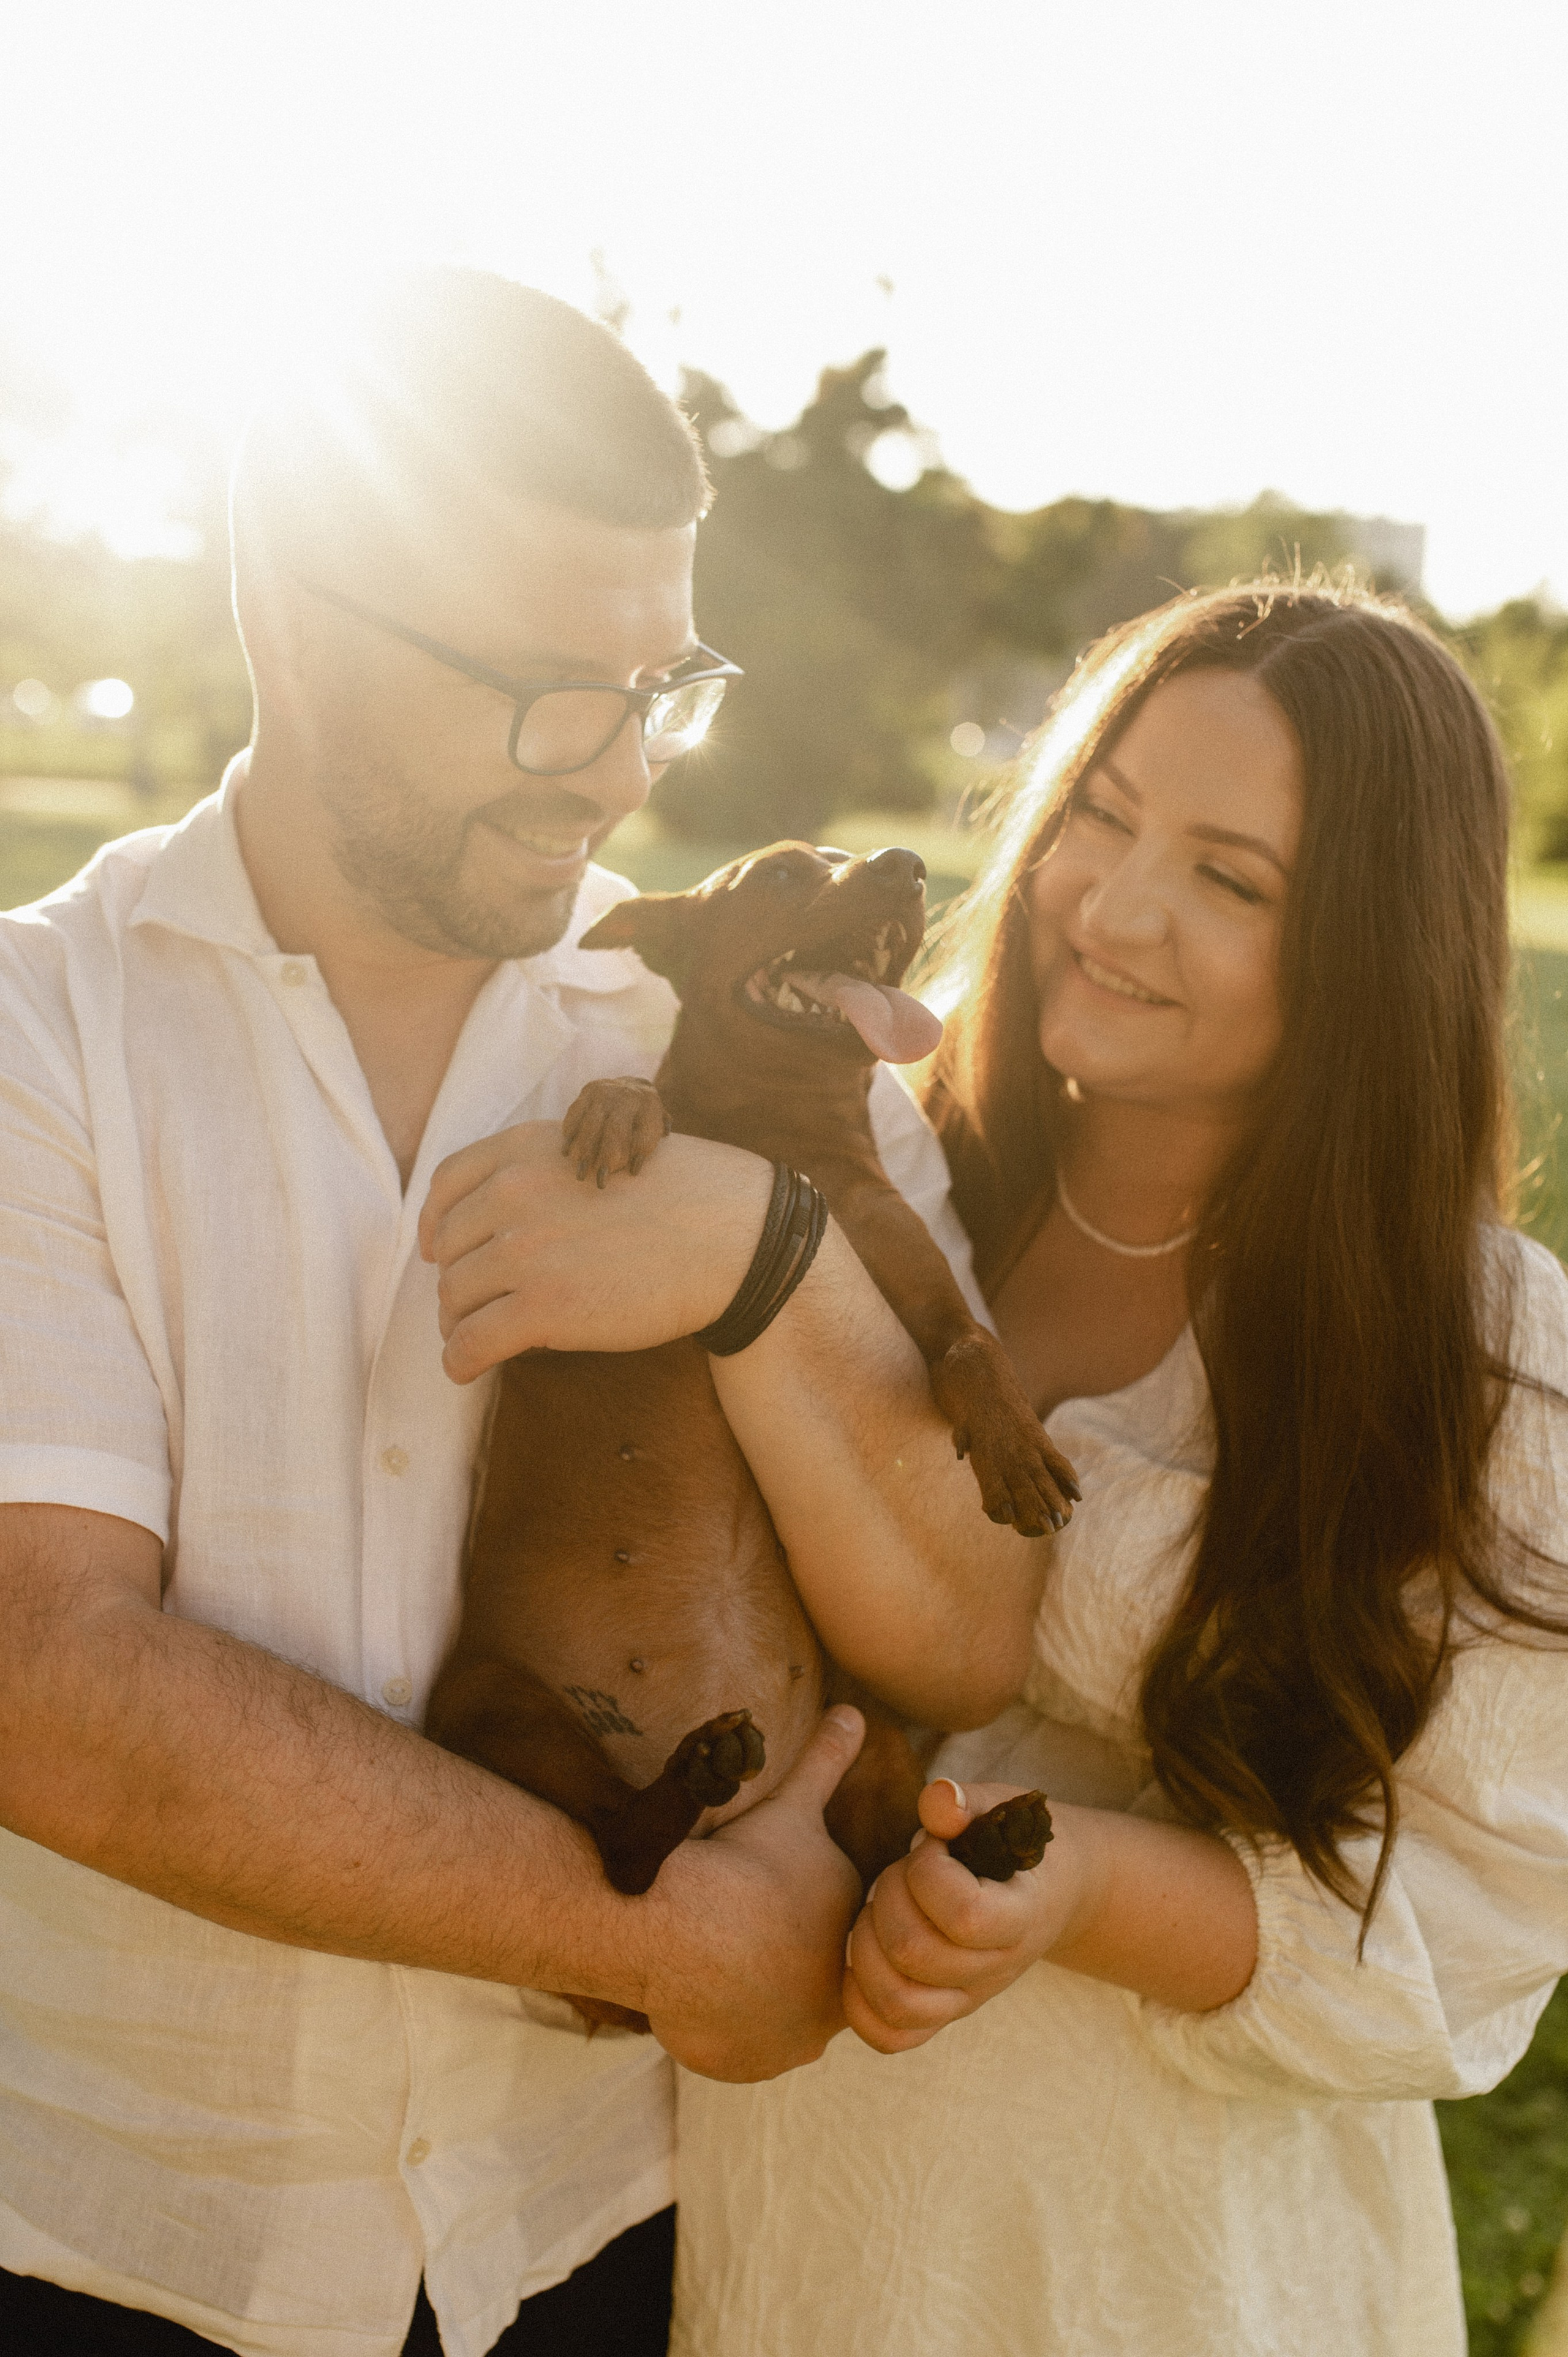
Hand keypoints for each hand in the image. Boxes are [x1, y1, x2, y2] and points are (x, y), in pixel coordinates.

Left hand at [418, 1122, 772, 1381]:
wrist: (731, 1237)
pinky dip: (459, 1361)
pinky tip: (468, 1369)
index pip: (447, 1185)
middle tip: (480, 1305)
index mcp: (528, 1150)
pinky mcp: (543, 1308)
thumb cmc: (681, 1197)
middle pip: (449, 1249)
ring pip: (453, 1298)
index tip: (437, 1251)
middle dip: (460, 1281)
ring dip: (461, 1323)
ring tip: (480, 1337)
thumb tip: (498, 1225)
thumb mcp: (602, 1151)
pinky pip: (470, 1343)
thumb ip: (545, 1173)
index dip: (436, 1225)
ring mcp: (525, 1252)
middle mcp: (515, 1193)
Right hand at [638, 1707, 867, 2081]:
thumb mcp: (792, 1809)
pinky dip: (719, 2017)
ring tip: (717, 1949)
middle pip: (812, 1981)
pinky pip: (734, 2042)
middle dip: (785, 1956)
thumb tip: (853, 1712)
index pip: (841, 1936)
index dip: (803, 1909)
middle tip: (741, 1919)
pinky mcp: (742, 2064)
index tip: (768, 1890)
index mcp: (855, 1950)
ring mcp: (788, 2045)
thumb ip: (827, 1765)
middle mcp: (834, 2009)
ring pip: (774, 2014)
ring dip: (751, 1990)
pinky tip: (701, 1983)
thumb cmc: (746, 1868)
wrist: (681, 1929)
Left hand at [842, 1777, 1098, 2054]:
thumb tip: (936, 1800)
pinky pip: (889, 2034)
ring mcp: (966, 1999)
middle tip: (901, 1871)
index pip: (963, 1915)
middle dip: (888, 1896)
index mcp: (1020, 1917)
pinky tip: (863, 1949)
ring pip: (896, 2000)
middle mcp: (995, 1970)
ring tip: (879, 1909)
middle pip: (915, 1953)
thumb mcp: (1002, 1809)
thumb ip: (966, 1803)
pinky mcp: (939, 2013)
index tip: (932, 1847)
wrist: (1052, 1891)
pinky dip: (860, 1998)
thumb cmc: (1018, 1840)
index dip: (928, 1872)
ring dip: (867, 1944)